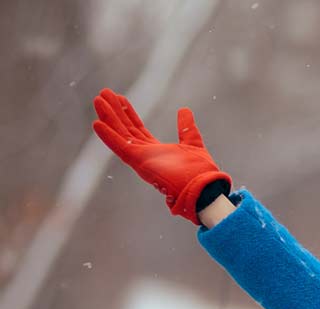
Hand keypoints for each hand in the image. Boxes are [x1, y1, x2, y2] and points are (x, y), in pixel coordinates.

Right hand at [91, 88, 231, 224]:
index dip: (128, 113)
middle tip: (103, 93)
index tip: (120, 98)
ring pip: (120, 135)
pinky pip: (120, 147)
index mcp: (156, 151)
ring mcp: (140, 159)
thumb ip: (186, 127)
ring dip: (108, 117)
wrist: (204, 187)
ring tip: (97, 99)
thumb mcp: (192, 142)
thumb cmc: (199, 172)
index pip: (137, 129)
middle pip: (125, 129)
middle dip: (114, 111)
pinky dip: (108, 136)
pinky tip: (97, 123)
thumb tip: (184, 110)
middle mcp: (145, 155)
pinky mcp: (139, 162)